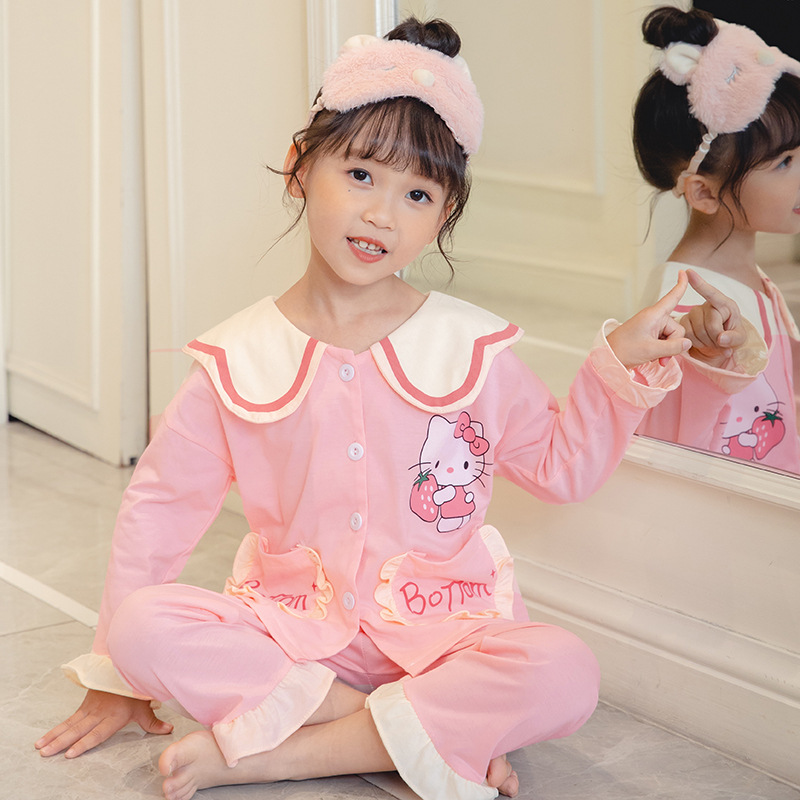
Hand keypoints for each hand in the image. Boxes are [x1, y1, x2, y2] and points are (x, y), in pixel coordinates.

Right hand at [35, 689, 172, 757]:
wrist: (125, 664)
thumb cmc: (135, 687)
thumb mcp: (145, 705)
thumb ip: (153, 722)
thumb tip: (168, 732)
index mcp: (114, 716)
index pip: (97, 733)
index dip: (83, 743)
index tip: (70, 753)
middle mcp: (99, 713)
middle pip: (77, 729)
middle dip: (60, 742)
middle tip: (45, 753)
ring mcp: (90, 707)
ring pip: (69, 724)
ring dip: (54, 735)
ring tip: (39, 747)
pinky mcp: (85, 704)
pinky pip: (70, 718)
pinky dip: (57, 728)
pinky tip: (45, 737)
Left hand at [606, 270, 690, 367]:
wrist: (609, 358)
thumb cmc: (625, 350)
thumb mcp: (651, 350)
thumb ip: (673, 347)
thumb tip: (688, 342)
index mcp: (654, 315)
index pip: (672, 298)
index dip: (680, 285)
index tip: (685, 272)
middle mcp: (654, 318)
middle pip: (677, 329)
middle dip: (673, 345)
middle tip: (662, 359)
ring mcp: (652, 327)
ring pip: (672, 337)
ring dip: (667, 350)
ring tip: (657, 359)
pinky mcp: (649, 335)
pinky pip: (664, 341)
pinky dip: (662, 351)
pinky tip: (655, 358)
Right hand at [679, 269, 746, 367]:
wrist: (717, 345)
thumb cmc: (731, 337)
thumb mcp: (740, 339)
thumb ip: (734, 339)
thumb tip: (721, 338)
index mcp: (725, 304)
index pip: (712, 294)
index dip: (700, 284)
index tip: (688, 272)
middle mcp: (707, 306)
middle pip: (710, 325)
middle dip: (717, 339)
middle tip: (721, 344)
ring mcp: (693, 313)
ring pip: (698, 332)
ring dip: (707, 343)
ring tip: (713, 343)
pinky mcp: (683, 323)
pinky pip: (688, 335)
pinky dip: (696, 343)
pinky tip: (702, 342)